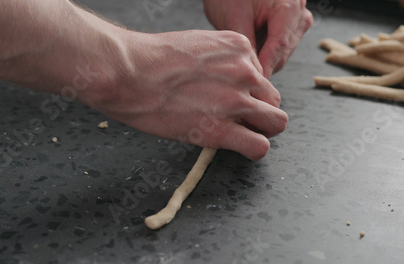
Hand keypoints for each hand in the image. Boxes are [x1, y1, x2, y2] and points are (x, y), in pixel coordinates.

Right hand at [81, 30, 287, 160]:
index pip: (261, 76)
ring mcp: (236, 101)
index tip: (231, 99)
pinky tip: (240, 148)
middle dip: (259, 112)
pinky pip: (259, 147)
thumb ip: (219, 61)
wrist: (128, 71)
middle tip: (239, 120)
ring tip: (241, 135)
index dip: (248, 92)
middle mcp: (245, 72)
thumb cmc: (150, 59)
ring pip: (275, 123)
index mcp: (239, 48)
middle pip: (273, 100)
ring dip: (261, 131)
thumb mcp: (195, 45)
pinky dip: (253, 151)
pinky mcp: (221, 129)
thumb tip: (223, 80)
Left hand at [203, 0, 312, 77]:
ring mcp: (297, 23)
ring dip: (260, 60)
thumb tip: (251, 74)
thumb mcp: (234, 16)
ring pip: (279, 55)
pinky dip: (261, 54)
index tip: (252, 85)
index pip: (279, 46)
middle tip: (238, 77)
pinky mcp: (290, 29)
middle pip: (281, 54)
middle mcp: (299, 15)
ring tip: (238, 61)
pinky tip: (245, 52)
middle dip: (261, 65)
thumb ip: (246, 46)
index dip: (264, 68)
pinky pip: (277, 50)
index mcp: (290, 7)